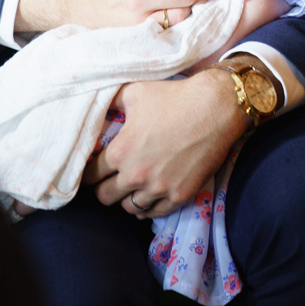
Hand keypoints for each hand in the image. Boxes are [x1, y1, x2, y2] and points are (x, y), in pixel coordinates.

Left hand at [83, 72, 246, 217]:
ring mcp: (158, 189)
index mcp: (121, 151)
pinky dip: (147, 207)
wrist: (215, 108)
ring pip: (128, 208)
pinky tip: (147, 197)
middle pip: (105, 197)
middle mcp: (136, 175)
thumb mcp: (135, 91)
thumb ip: (110, 103)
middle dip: (104, 187)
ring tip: (130, 187)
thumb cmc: (173, 97)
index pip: (90, 174)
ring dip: (126, 198)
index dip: (89, 170)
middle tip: (109, 179)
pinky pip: (153, 213)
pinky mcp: (179, 196)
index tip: (93, 167)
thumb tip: (95, 108)